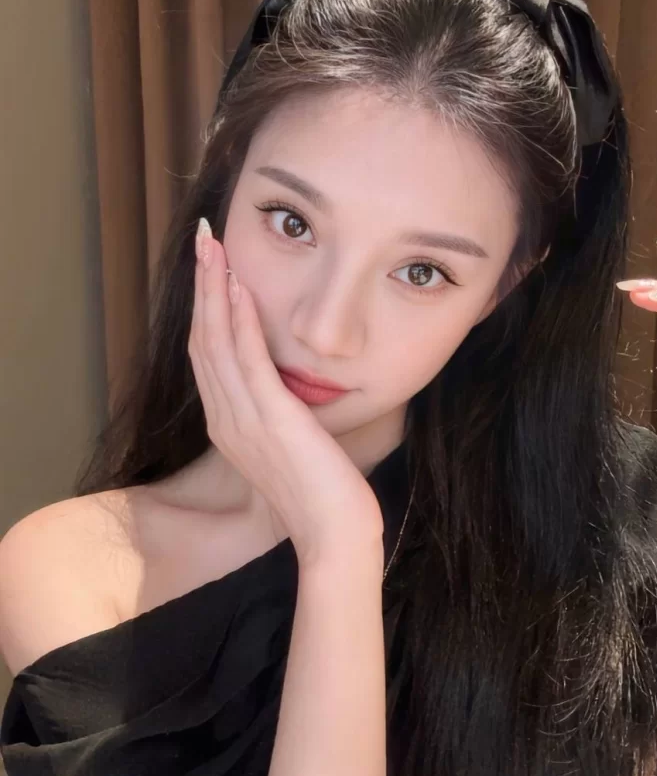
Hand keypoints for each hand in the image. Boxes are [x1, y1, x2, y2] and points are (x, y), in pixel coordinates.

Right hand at [188, 218, 384, 567]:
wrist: (335, 535)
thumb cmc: (322, 494)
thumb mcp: (290, 447)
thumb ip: (276, 416)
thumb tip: (285, 387)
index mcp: (228, 426)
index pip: (207, 355)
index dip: (205, 308)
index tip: (210, 268)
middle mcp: (225, 420)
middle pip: (202, 340)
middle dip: (202, 286)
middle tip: (203, 240)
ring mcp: (244, 420)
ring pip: (216, 343)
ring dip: (213, 290)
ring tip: (213, 247)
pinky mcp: (271, 420)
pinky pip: (248, 360)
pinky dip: (240, 320)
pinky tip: (240, 287)